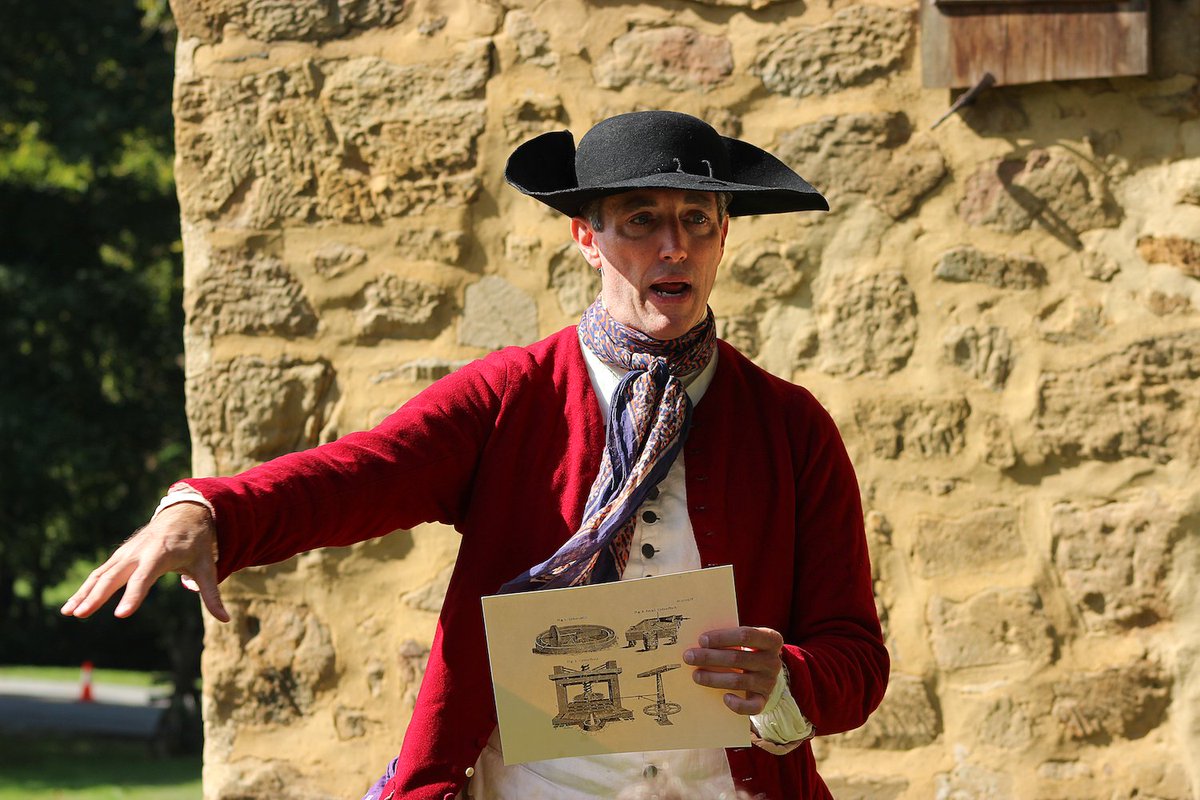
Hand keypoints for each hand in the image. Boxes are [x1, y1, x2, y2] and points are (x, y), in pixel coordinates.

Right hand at [60, 502, 229, 621]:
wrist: (184, 514)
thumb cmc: (196, 542)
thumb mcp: (207, 566)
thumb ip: (211, 594)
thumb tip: (225, 619)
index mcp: (161, 554)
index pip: (145, 578)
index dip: (133, 595)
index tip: (121, 614)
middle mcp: (139, 552)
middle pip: (115, 576)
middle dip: (97, 596)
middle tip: (81, 615)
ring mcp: (126, 553)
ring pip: (101, 575)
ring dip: (84, 593)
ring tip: (69, 613)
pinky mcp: (120, 556)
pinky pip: (99, 573)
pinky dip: (85, 588)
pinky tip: (72, 605)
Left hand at [684, 626, 783, 714]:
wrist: (764, 673)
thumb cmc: (748, 650)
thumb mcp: (744, 640)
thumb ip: (728, 638)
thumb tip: (698, 643)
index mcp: (771, 640)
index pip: (746, 635)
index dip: (722, 637)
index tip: (701, 640)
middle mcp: (773, 661)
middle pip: (737, 658)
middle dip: (710, 657)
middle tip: (689, 657)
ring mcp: (769, 682)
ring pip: (738, 681)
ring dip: (713, 678)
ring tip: (696, 675)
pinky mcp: (764, 700)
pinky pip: (752, 706)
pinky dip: (738, 704)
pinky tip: (725, 698)